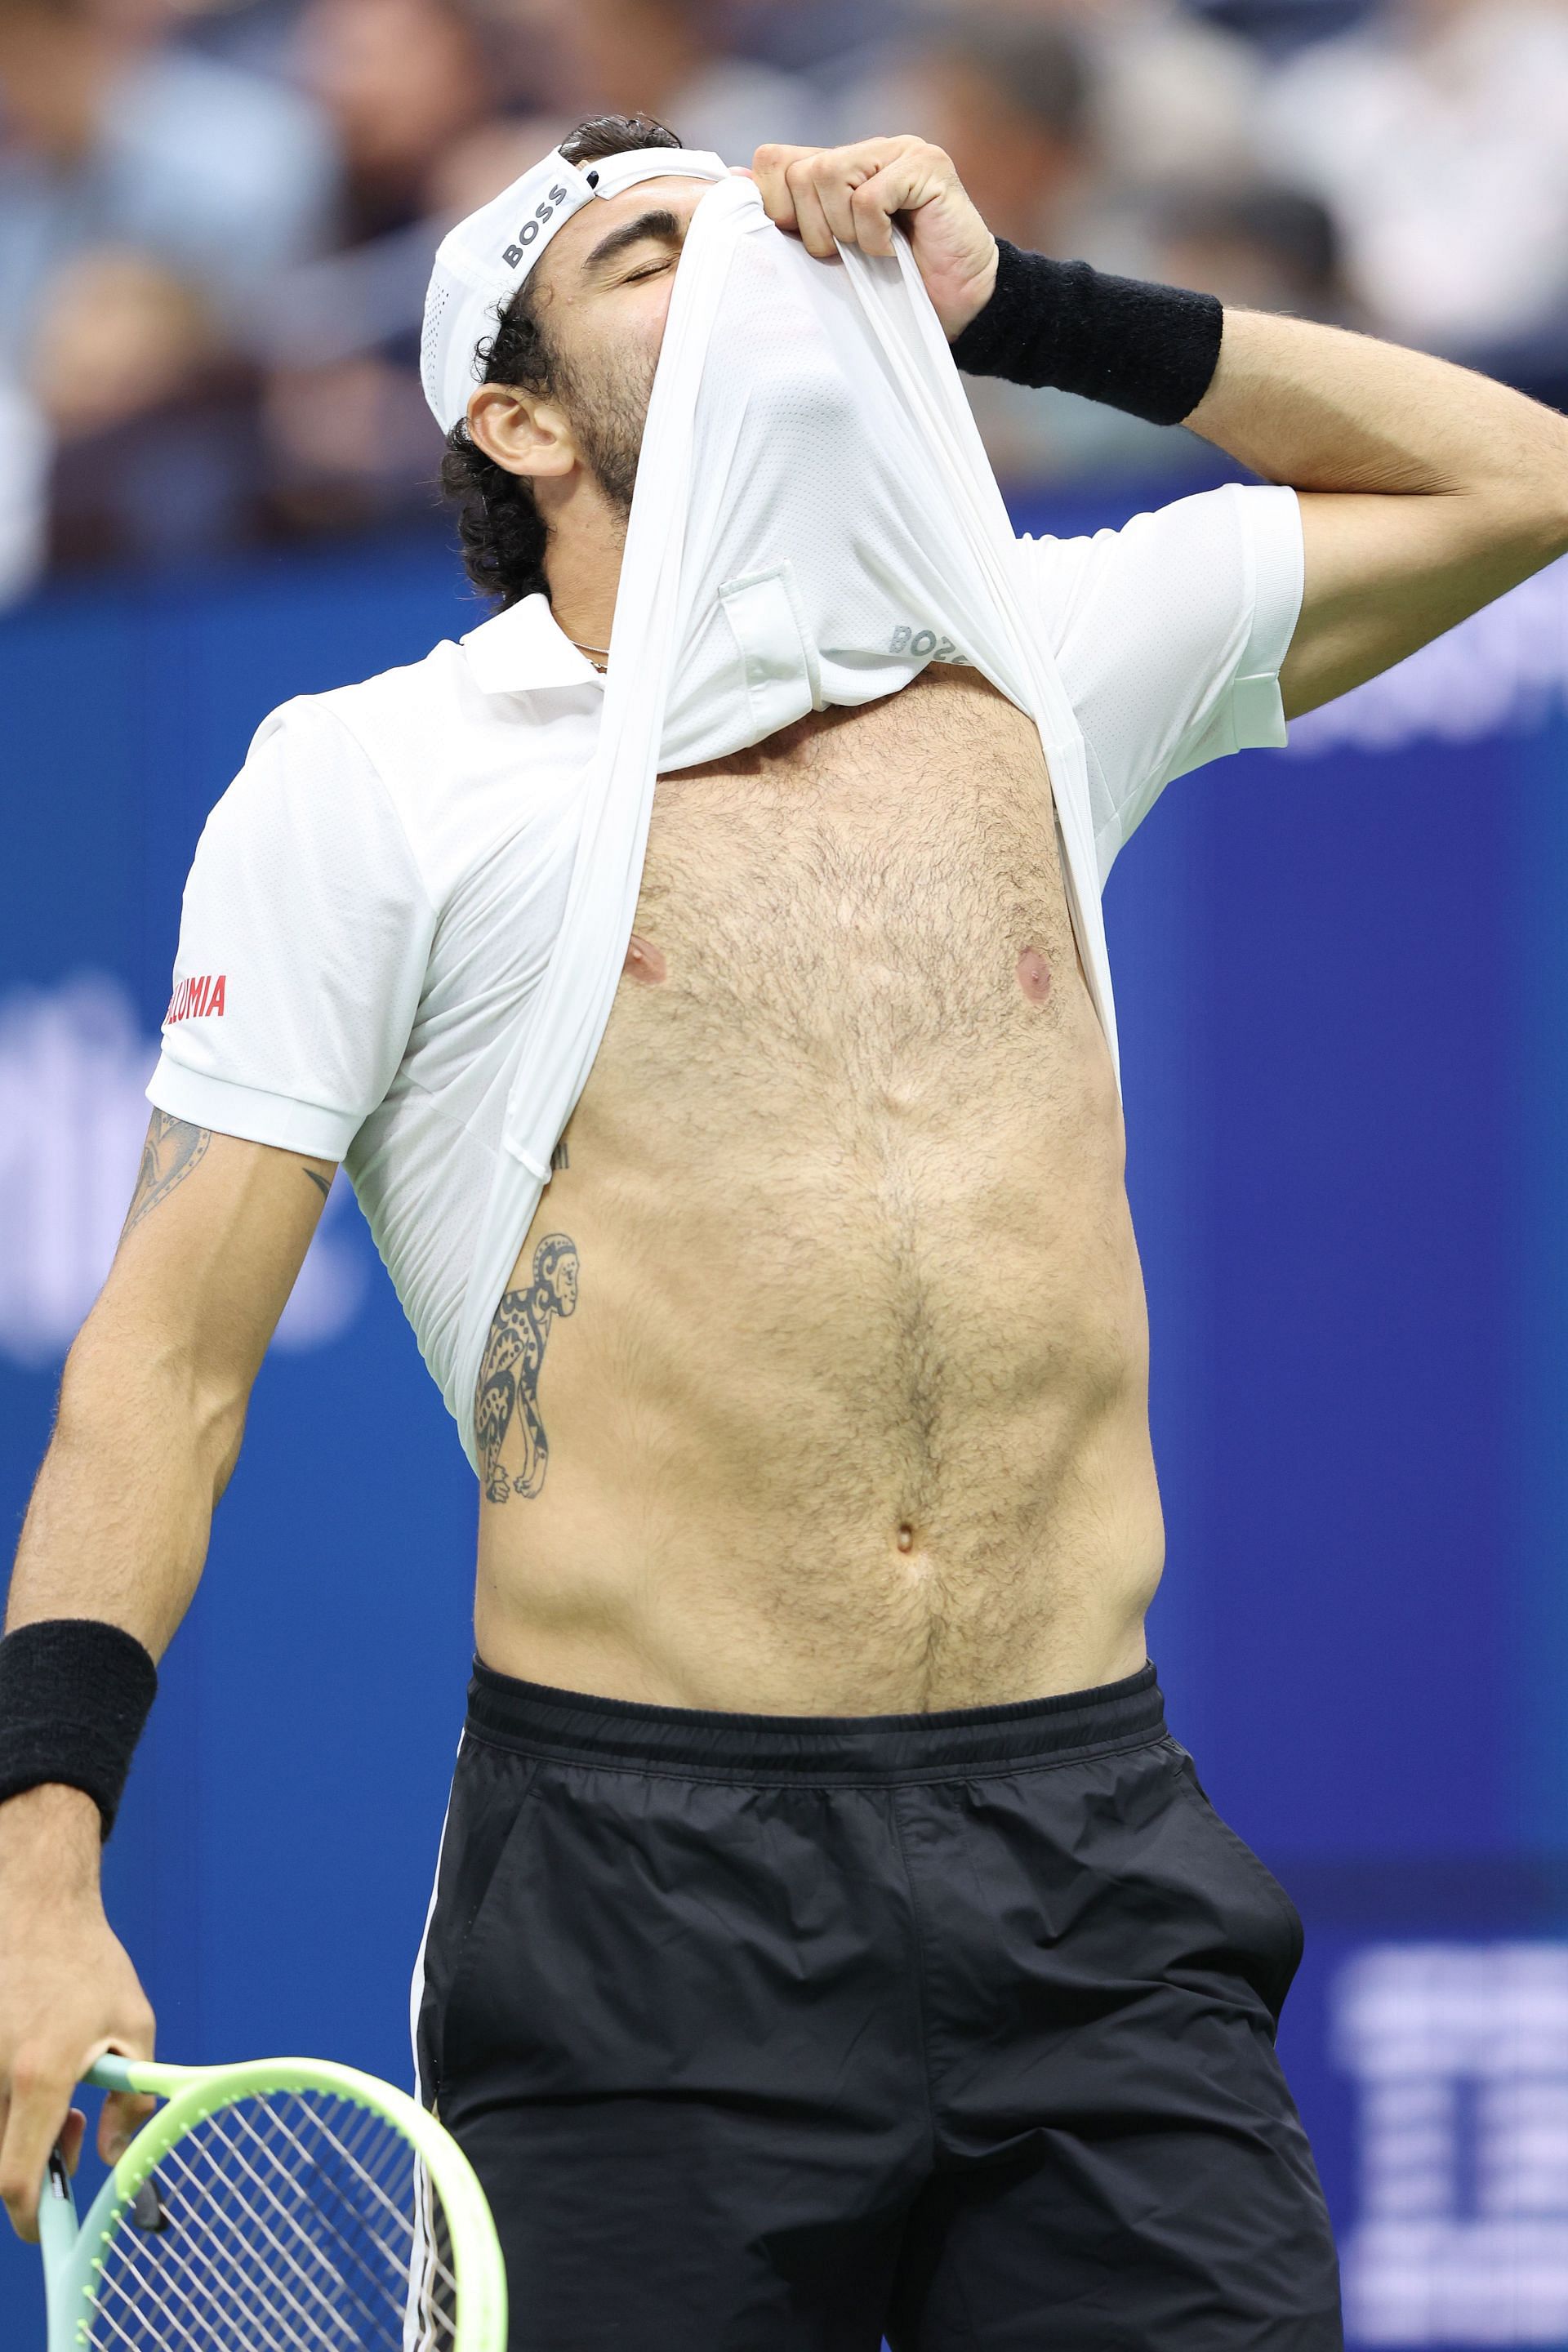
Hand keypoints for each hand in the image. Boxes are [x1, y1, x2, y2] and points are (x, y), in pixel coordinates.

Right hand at [0, 1787, 155, 2238]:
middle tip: (76, 2135)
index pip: (17, 2176)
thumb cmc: (90, 1965)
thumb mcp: (134, 2025)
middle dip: (40, 2168)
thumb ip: (129, 2099)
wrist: (36, 1910)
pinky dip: (12, 2104)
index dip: (32, 2215)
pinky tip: (37, 2071)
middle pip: (3, 2159)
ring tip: (65, 2095)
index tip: (49, 2226)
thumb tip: (112, 2157)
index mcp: (39, 2074)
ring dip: (27, 2131)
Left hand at [750, 136, 999, 339]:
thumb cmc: (894, 288)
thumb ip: (791, 216)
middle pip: (801, 172)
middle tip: (848, 254)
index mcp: (841, 165)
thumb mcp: (830, 254)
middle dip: (815, 228)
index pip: (775, 160)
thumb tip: (735, 182)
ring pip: (829, 176)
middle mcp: (868, 150)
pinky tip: (895, 251)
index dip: (777, 209)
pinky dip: (875, 236)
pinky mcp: (927, 167)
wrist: (960, 309)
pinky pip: (868, 198)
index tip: (805, 245)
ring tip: (874, 251)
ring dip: (845, 231)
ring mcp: (900, 152)